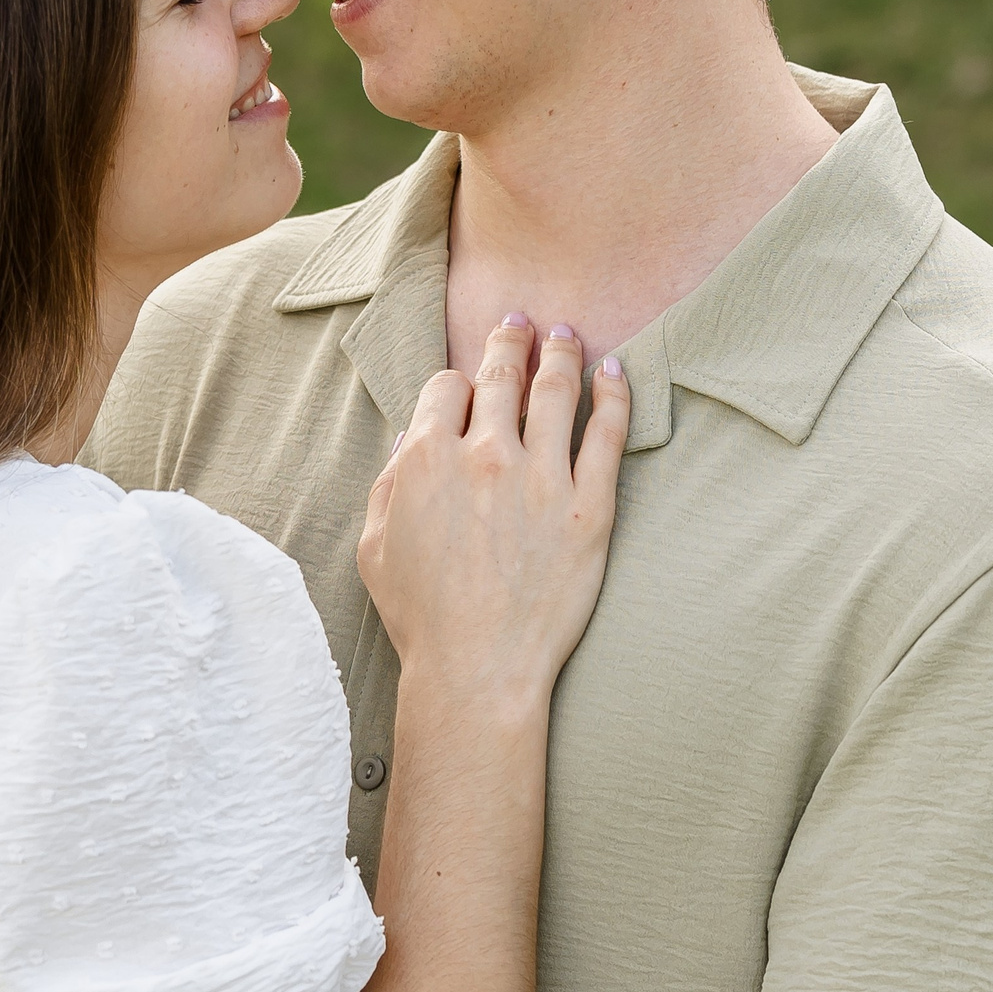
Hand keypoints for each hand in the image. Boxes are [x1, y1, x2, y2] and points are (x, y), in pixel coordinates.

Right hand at [358, 314, 629, 708]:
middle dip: (509, 341)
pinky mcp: (591, 507)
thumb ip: (392, 481)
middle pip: (500, 375)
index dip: (455, 382)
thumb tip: (414, 438)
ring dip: (561, 353)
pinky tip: (616, 372)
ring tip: (567, 335)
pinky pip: (608, 434)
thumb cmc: (422, 615)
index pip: (445, 387)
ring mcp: (543, 478)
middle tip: (520, 322)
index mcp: (427, 458)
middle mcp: (485, 454)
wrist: (478, 668)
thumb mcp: (376, 543)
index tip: (465, 386)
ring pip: (555, 391)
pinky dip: (615, 394)